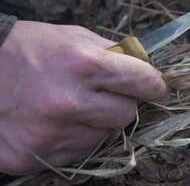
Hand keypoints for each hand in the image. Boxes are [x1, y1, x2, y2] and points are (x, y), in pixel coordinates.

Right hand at [0, 21, 166, 174]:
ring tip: (72, 106)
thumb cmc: (28, 48)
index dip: (154, 84)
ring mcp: (50, 133)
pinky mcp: (32, 157)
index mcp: (83, 64)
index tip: (157, 87)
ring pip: (104, 138)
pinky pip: (76, 154)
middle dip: (122, 103)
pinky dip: (73, 140)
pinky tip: (55, 122)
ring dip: (96, 124)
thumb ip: (113, 54)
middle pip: (127, 115)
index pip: (142, 82)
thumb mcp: (73, 37)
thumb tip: (146, 69)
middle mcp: (69, 102)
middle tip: (104, 94)